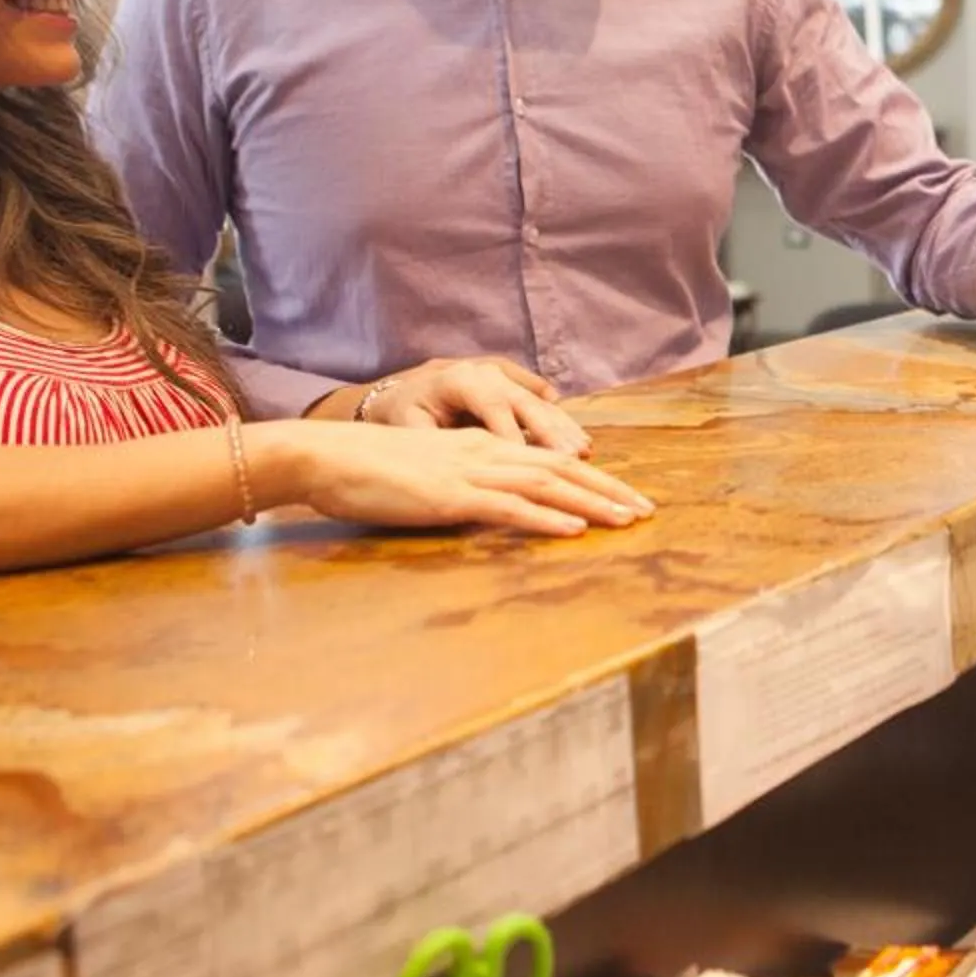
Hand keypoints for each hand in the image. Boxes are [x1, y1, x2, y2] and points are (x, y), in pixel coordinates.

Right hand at [256, 420, 654, 536]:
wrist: (327, 457)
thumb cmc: (370, 470)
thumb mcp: (429, 474)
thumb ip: (465, 487)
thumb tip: (495, 510)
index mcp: (482, 446)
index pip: (550, 460)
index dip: (594, 478)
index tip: (626, 496)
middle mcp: (485, 452)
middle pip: (562, 468)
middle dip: (609, 489)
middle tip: (648, 510)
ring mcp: (469, 473)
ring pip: (546, 485)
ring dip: (592, 503)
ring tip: (628, 519)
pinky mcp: (450, 497)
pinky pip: (508, 507)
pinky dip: (547, 517)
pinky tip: (574, 530)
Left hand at [340, 356, 588, 452]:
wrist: (390, 394)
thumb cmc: (398, 417)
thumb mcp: (408, 430)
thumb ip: (436, 447)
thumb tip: (459, 474)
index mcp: (458, 379)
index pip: (494, 409)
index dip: (516, 438)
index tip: (533, 466)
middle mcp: (484, 371)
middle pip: (525, 402)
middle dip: (552, 432)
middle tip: (575, 458)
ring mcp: (500, 373)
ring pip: (538, 402)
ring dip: (563, 428)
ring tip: (584, 453)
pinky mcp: (510, 380)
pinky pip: (540, 399)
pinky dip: (559, 420)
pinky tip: (579, 440)